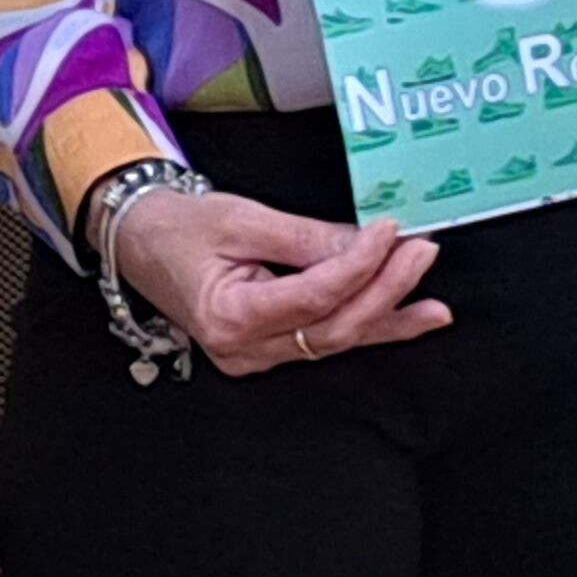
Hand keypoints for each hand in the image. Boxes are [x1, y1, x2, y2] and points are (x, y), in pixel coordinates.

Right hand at [106, 187, 449, 375]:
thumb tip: (365, 242)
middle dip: (384, 291)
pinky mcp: (270, 349)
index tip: (391, 231)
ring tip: (435, 304)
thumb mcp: (243, 219)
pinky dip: (368, 326)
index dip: (358, 265)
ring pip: (336, 341)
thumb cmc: (181, 227)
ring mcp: (257, 356)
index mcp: (228, 317)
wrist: (141, 241)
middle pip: (332, 328)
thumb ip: (306, 238)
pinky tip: (408, 320)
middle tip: (422, 252)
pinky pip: (325, 339)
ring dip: (387, 317)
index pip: (312, 297)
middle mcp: (245, 350)